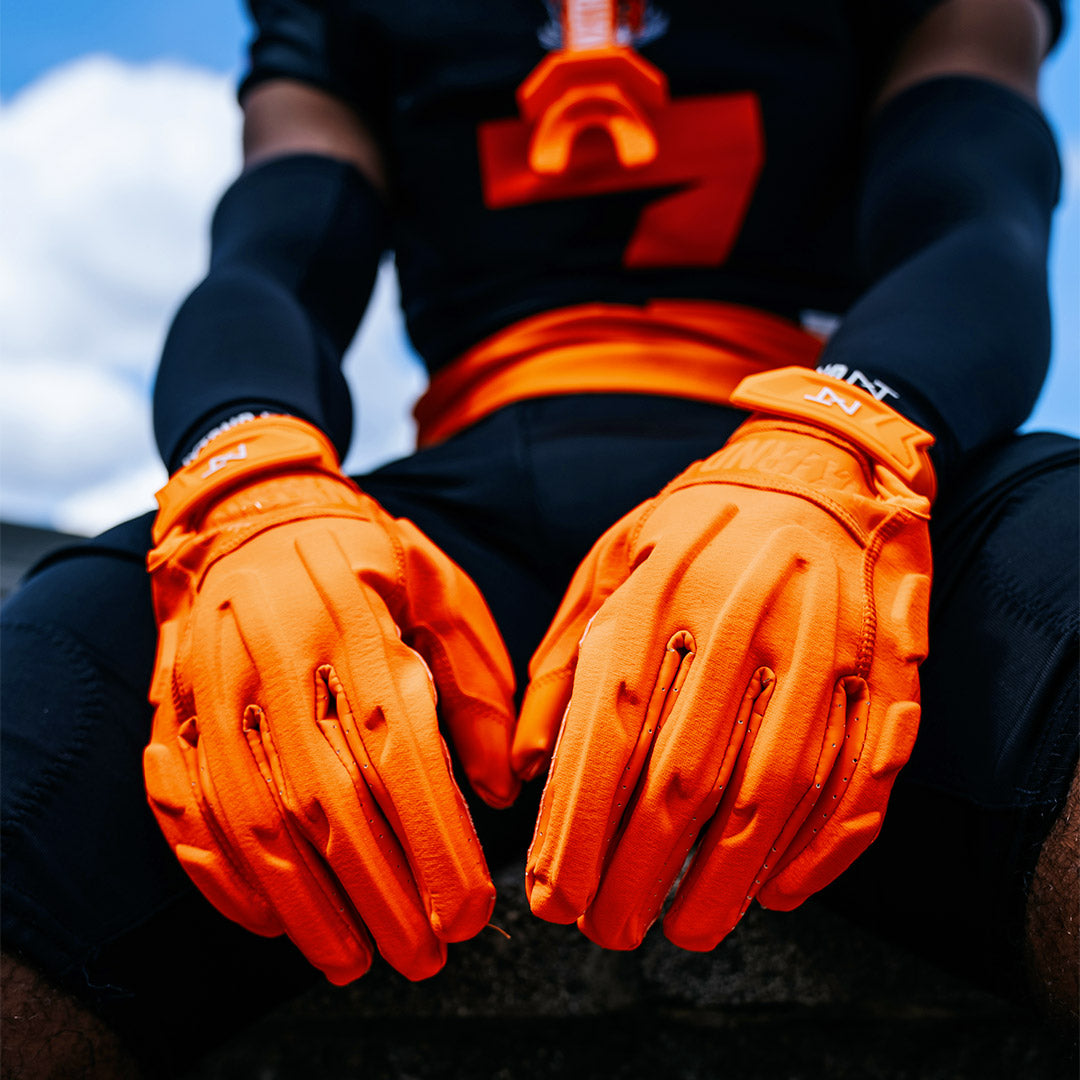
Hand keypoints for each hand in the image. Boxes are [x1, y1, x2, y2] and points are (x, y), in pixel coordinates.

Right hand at [144, 416, 517, 983]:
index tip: (469, 910)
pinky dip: (220, 874)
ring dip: (304, 904)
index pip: (397, 752)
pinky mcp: (171, 709)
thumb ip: (477, 685)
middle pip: (326, 801)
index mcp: (355, 625)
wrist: (251, 511)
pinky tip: (271, 918)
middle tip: (424, 956)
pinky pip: (180, 805)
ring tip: (352, 958)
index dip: (433, 840)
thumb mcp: (441, 592)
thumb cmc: (366, 557)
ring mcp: (212, 689)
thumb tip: (499, 786)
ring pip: (251, 818)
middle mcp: (275, 660)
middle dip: (380, 892)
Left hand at [513, 367, 933, 950]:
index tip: (554, 899)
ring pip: (771, 793)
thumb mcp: (607, 567)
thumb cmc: (693, 530)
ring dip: (726, 881)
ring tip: (687, 932)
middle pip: (684, 780)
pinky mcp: (886, 668)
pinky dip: (821, 849)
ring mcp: (822, 646)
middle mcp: (738, 622)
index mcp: (656, 593)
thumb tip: (527, 771)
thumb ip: (563, 665)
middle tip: (611, 932)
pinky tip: (780, 892)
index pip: (607, 734)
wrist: (820, 467)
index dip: (577, 829)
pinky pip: (861, 775)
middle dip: (640, 874)